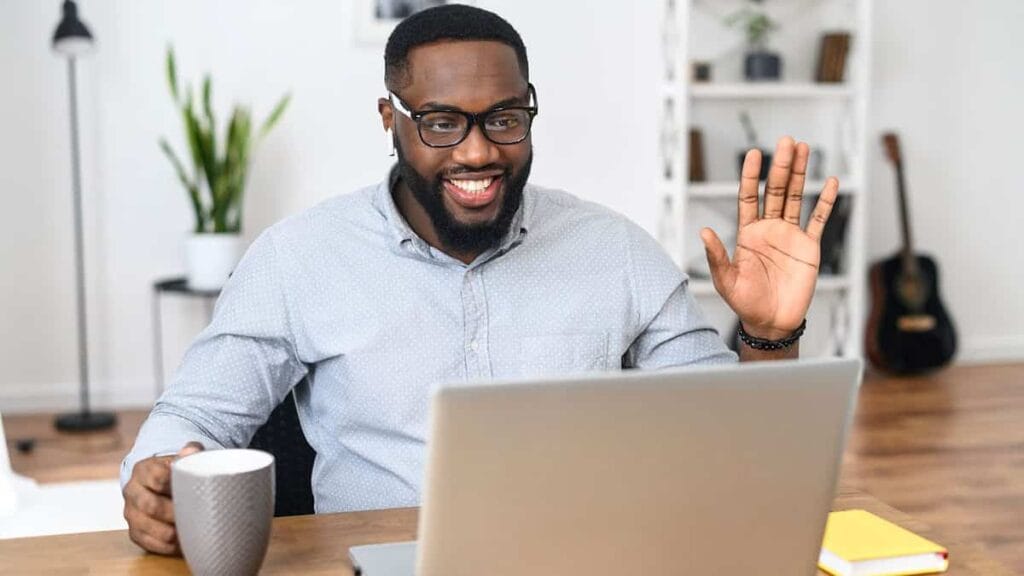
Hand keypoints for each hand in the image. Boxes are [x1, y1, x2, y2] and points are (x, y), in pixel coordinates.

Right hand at [122, 442, 203, 554]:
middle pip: (151, 506)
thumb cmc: (176, 472)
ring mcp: (131, 513)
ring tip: (190, 531)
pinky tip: (182, 542)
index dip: (176, 484)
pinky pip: (148, 543)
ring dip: (171, 532)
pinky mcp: (135, 532)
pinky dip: (167, 546)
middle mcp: (132, 491)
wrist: (159, 485)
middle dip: (174, 512)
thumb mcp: (182, 458)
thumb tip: (190, 452)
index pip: (158, 477)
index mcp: (143, 470)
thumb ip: (189, 452)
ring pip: (147, 527)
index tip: (193, 488)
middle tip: (195, 515)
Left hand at [701, 136, 837, 339]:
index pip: (748, 197)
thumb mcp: (726, 280)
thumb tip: (703, 231)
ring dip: (800, 174)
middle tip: (786, 140)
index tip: (753, 153)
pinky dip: (826, 202)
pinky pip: (819, 220)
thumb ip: (717, 255)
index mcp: (747, 233)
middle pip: (775, 191)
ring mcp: (790, 236)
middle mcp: (769, 229)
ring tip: (804, 148)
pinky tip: (831, 182)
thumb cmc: (745, 303)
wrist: (771, 322)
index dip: (750, 176)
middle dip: (780, 166)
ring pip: (796, 197)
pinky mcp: (809, 247)